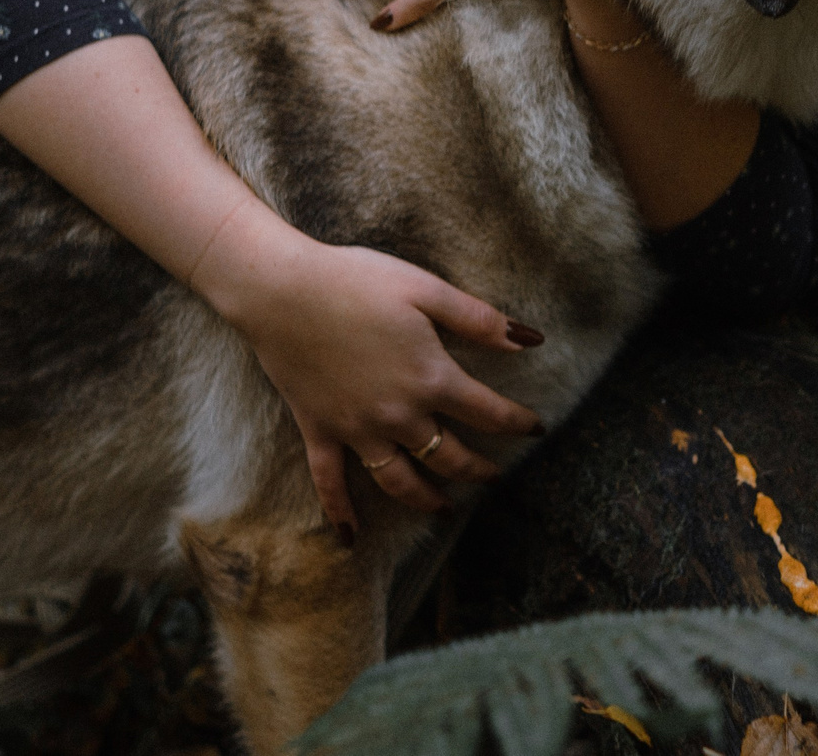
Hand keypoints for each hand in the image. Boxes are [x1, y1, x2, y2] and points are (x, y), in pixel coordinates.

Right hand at [190, 200, 544, 532]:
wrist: (282, 290)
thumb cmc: (356, 280)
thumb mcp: (426, 290)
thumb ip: (479, 320)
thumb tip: (529, 340)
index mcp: (430, 378)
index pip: (489, 413)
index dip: (518, 423)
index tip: (535, 429)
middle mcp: (398, 416)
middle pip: (449, 457)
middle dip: (478, 470)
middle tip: (493, 477)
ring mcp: (357, 429)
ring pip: (399, 481)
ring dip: (427, 499)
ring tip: (444, 509)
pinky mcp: (319, 431)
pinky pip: (330, 483)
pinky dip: (340, 513)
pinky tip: (350, 538)